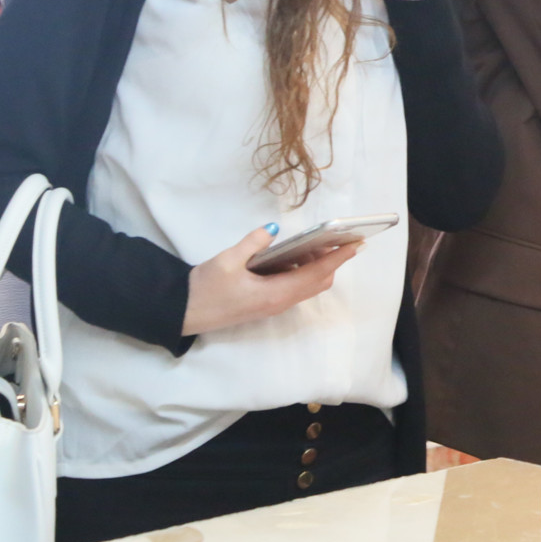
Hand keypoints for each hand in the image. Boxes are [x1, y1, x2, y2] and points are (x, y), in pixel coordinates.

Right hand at [182, 224, 361, 336]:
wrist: (185, 313)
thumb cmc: (205, 288)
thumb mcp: (227, 260)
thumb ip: (253, 243)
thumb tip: (274, 228)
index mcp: (275, 293)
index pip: (316, 274)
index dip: (337, 258)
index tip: (355, 245)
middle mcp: (280, 302)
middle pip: (317, 282)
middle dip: (332, 261)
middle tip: (338, 238)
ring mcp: (274, 305)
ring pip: (307, 285)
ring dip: (317, 266)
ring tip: (318, 243)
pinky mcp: (266, 303)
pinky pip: (294, 287)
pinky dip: (303, 271)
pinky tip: (295, 255)